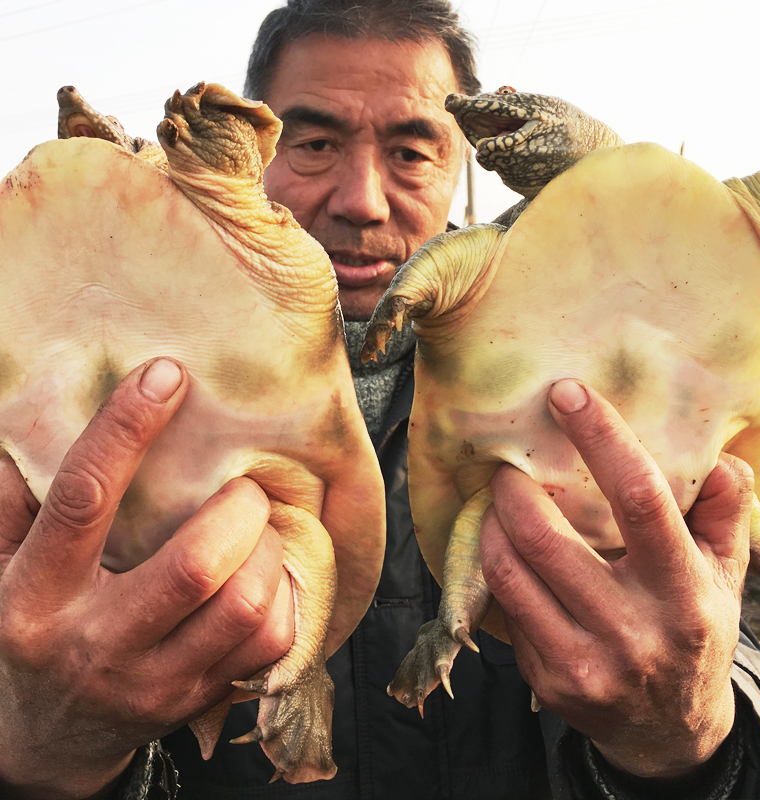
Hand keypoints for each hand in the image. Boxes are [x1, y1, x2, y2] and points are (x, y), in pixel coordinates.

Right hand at [0, 359, 293, 799]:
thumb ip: (7, 506)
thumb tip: (21, 430)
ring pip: (244, 605)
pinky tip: (265, 576)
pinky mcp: (196, 699)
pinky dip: (284, 596)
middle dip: (239, 509)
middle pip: (195, 565)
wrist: (46, 741)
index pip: (84, 499)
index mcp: (36, 595)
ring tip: (257, 530)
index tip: (167, 375)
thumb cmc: (28, 633)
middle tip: (245, 488)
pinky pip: (268, 642)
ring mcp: (153, 680)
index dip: (126, 428)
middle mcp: (97, 641)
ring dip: (268, 550)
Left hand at [481, 379, 749, 777]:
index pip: (639, 498)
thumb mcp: (722, 576)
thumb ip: (723, 516)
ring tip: (501, 504)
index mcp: (682, 592)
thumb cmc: (694, 633)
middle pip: (546, 535)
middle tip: (511, 468)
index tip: (566, 394)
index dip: (600, 437)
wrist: (668, 732)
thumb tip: (720, 461)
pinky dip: (500, 567)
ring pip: (509, 568)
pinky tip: (509, 554)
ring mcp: (582, 661)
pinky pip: (505, 606)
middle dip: (514, 487)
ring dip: (493, 523)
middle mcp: (631, 629)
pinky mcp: (546, 679)